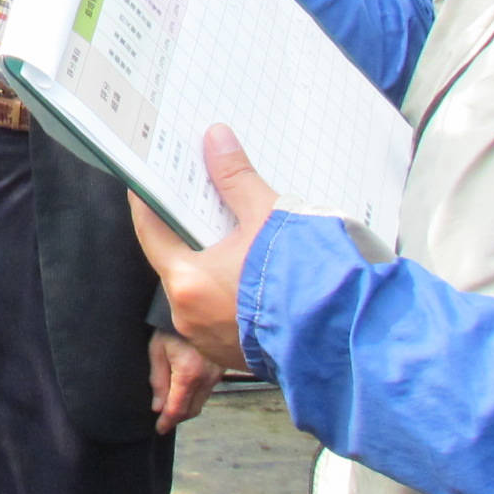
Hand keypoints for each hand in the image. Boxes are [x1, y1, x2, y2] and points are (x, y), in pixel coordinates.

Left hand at [130, 127, 283, 374]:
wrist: (347, 333)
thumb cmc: (304, 279)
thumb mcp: (267, 216)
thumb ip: (236, 179)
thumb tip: (216, 141)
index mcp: (188, 282)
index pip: (151, 233)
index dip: (148, 204)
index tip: (146, 183)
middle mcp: (191, 318)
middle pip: (178, 262)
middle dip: (190, 231)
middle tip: (200, 201)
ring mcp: (213, 340)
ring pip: (203, 290)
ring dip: (214, 264)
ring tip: (235, 235)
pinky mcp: (238, 352)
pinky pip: (224, 314)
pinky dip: (232, 291)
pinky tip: (253, 271)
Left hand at [149, 330, 219, 433]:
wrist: (197, 309)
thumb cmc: (171, 326)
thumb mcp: (157, 350)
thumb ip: (158, 381)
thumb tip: (158, 407)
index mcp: (188, 373)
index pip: (177, 408)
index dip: (167, 421)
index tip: (159, 429)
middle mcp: (206, 377)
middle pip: (191, 410)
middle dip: (177, 417)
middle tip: (163, 420)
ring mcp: (216, 375)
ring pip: (201, 402)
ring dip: (186, 408)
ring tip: (171, 406)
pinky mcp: (221, 370)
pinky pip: (207, 391)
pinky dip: (195, 397)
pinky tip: (185, 392)